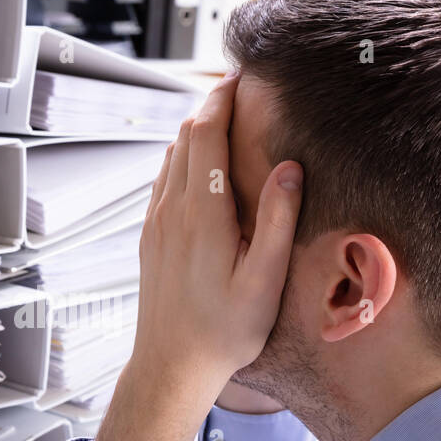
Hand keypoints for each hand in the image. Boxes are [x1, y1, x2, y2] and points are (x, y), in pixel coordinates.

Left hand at [91, 72, 303, 440]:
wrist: (171, 366)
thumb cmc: (224, 331)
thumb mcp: (264, 279)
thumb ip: (277, 220)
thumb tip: (290, 167)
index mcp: (201, 213)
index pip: (205, 133)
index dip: (222, 97)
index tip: (241, 73)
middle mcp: (171, 210)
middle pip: (185, 137)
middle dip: (211, 105)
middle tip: (239, 86)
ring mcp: (155, 223)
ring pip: (170, 157)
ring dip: (196, 130)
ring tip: (225, 117)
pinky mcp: (150, 238)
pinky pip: (164, 182)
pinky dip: (183, 159)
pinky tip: (201, 165)